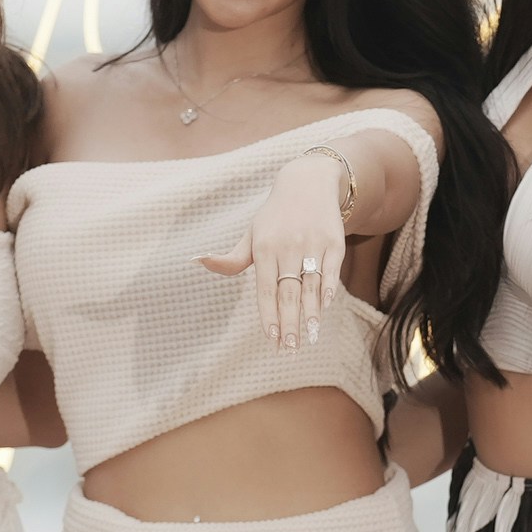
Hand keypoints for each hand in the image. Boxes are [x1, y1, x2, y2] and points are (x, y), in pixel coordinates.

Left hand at [197, 147, 352, 350]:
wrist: (308, 183)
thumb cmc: (275, 218)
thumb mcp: (252, 235)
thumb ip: (231, 259)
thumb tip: (198, 260)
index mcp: (264, 248)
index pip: (265, 289)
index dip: (268, 314)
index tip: (271, 338)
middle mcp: (288, 246)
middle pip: (288, 292)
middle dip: (289, 322)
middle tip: (289, 348)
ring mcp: (312, 243)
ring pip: (311, 285)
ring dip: (311, 313)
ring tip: (310, 337)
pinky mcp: (334, 241)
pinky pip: (331, 270)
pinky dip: (329, 289)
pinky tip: (325, 308)